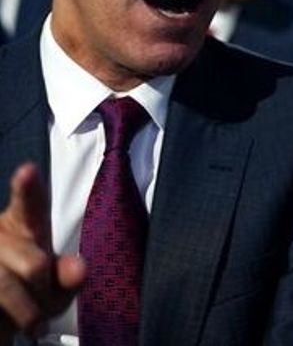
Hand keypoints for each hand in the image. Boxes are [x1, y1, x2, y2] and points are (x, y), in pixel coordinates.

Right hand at [0, 164, 84, 343]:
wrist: (1, 312)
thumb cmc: (32, 292)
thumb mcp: (56, 284)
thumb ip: (68, 275)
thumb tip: (80, 270)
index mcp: (25, 223)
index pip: (30, 203)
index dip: (28, 187)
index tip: (28, 171)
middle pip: (34, 266)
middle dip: (46, 295)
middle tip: (46, 308)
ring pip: (6, 288)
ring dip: (27, 315)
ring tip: (34, 324)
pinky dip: (6, 325)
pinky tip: (7, 325)